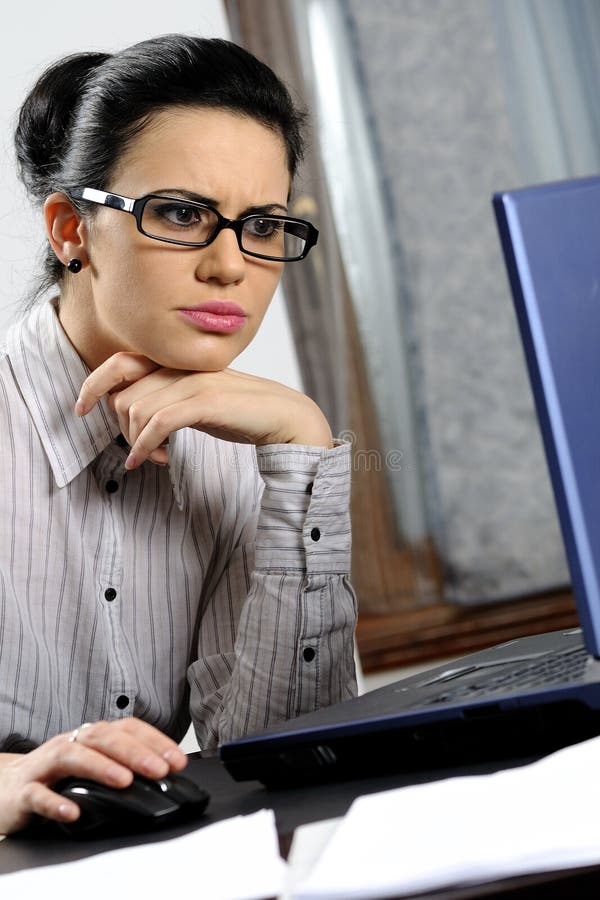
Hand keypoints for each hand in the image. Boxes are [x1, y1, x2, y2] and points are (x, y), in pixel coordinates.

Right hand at [0, 718, 186, 834]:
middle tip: (160, 769)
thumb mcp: (92, 767)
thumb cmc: (56, 777)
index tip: (177, 760)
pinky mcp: (23, 792)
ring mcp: (45, 766)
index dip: (154, 741)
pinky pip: (38, 795)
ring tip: (124, 781)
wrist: (5, 788)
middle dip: (134, 752)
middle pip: (103, 738)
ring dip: (101, 767)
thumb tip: (164, 777)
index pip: (126, 729)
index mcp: (90, 737)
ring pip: (72, 756)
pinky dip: (56, 803)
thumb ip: (121, 767)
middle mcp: (70, 743)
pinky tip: (73, 812)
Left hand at [75, 352, 332, 468]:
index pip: (120, 361)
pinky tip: (149, 462)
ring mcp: (194, 382)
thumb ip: (169, 398)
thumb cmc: (242, 413)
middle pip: (123, 393)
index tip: (80, 408)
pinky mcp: (207, 402)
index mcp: (178, 363)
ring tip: (155, 458)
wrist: (287, 417)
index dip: (94, 383)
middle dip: (120, 428)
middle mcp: (182, 367)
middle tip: (139, 449)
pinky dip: (145, 446)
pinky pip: (158, 423)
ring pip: (136, 409)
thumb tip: (135, 415)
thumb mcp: (198, 401)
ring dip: (137, 442)